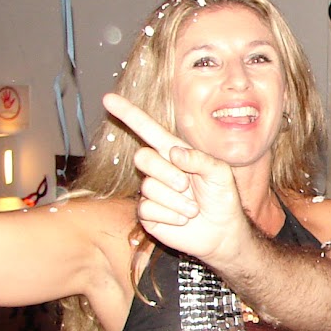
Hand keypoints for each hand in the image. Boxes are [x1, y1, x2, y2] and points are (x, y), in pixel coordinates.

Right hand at [102, 92, 251, 266]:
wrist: (221, 232)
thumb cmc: (222, 198)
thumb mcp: (220, 172)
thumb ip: (200, 159)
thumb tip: (173, 153)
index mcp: (173, 152)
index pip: (146, 129)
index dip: (127, 114)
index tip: (108, 98)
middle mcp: (158, 169)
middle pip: (142, 157)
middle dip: (167, 173)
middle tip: (188, 186)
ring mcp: (151, 191)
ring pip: (149, 187)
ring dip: (176, 200)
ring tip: (193, 208)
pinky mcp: (147, 213)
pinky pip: (148, 208)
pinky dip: (171, 215)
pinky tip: (182, 219)